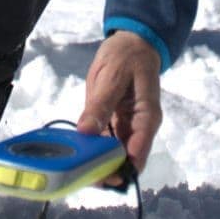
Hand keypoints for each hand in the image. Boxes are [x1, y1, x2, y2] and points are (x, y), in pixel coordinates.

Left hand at [77, 30, 162, 178]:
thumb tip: (86, 132)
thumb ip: (100, 105)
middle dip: (104, 171)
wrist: (131, 43)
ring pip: (113, 155)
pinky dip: (91, 148)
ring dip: (96, 163)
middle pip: (125, 160)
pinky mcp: (112, 122)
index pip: (137, 154)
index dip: (119, 170)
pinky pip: (102, 142)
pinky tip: (75, 152)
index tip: (97, 176)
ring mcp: (125, 126)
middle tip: (79, 173)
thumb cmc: (127, 56)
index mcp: (146, 118)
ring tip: (73, 167)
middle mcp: (138, 128)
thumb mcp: (113, 76)